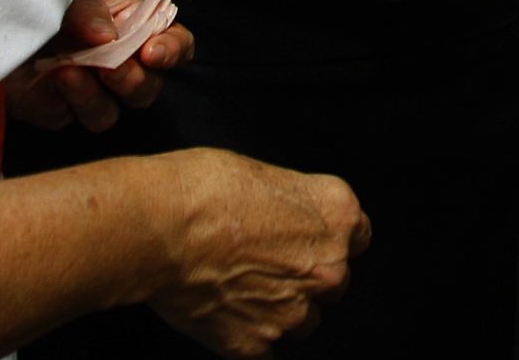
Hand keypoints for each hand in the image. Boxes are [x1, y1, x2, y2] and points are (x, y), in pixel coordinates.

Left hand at [6, 0, 195, 132]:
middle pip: (147, 89)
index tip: (153, 52)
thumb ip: (89, 8)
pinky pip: (66, 118)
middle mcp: (117, 62)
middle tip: (110, 67)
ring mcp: (87, 91)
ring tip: (68, 72)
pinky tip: (45, 80)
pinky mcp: (55, 110)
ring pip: (108, 114)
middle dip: (133, 81)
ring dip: (93, 97)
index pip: (175, 44)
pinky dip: (59, 102)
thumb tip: (108, 37)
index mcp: (133, 26)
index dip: (173, 50)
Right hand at [149, 150, 367, 357]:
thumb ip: (293, 206)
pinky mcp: (257, 343)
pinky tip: (227, 315)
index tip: (309, 240)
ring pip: (304, 321)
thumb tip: (286, 220)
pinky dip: (250, 337)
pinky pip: (266, 352)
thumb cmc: (203, 190)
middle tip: (265, 262)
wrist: (160, 229)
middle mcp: (327, 266)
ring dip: (282, 310)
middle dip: (305, 276)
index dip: (327, 238)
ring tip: (242, 289)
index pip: (358, 236)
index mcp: (336, 215)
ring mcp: (293, 310)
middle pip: (333, 281)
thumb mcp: (265, 175)